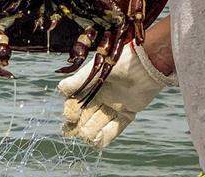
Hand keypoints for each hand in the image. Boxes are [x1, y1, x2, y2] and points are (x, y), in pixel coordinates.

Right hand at [57, 43, 175, 148]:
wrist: (145, 64)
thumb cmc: (117, 62)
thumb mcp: (94, 70)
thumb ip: (77, 81)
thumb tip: (59, 90)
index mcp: (90, 86)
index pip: (75, 103)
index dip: (71, 112)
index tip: (71, 117)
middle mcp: (100, 96)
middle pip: (85, 117)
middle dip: (78, 125)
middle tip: (74, 131)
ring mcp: (113, 106)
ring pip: (98, 125)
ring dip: (91, 132)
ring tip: (88, 135)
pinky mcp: (127, 113)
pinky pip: (115, 129)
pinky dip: (106, 137)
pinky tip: (98, 142)